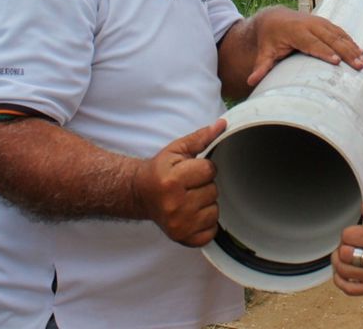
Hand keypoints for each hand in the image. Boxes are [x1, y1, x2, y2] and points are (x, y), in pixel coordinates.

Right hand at [132, 119, 226, 246]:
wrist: (140, 194)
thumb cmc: (161, 171)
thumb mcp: (177, 150)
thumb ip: (201, 137)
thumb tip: (223, 124)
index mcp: (173, 181)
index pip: (210, 170)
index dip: (203, 168)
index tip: (190, 170)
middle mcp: (175, 205)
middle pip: (213, 191)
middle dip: (204, 186)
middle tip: (188, 186)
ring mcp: (179, 224)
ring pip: (215, 211)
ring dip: (206, 204)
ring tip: (189, 199)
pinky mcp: (183, 238)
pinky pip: (211, 232)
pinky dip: (205, 223)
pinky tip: (192, 214)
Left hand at [248, 8, 362, 85]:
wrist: (273, 17)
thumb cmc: (269, 38)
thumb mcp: (264, 52)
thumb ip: (261, 66)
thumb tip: (251, 81)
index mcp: (295, 31)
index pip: (311, 43)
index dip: (324, 52)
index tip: (336, 62)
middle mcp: (310, 24)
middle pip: (330, 39)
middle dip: (346, 52)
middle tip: (358, 65)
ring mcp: (319, 22)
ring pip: (339, 35)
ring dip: (352, 48)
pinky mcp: (325, 24)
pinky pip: (340, 32)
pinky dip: (351, 42)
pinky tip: (361, 52)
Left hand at [332, 201, 362, 295]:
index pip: (347, 235)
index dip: (348, 234)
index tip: (354, 235)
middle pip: (344, 253)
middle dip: (343, 247)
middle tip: (350, 246)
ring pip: (343, 270)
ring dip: (339, 262)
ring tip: (345, 257)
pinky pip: (348, 288)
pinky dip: (340, 280)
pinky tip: (342, 272)